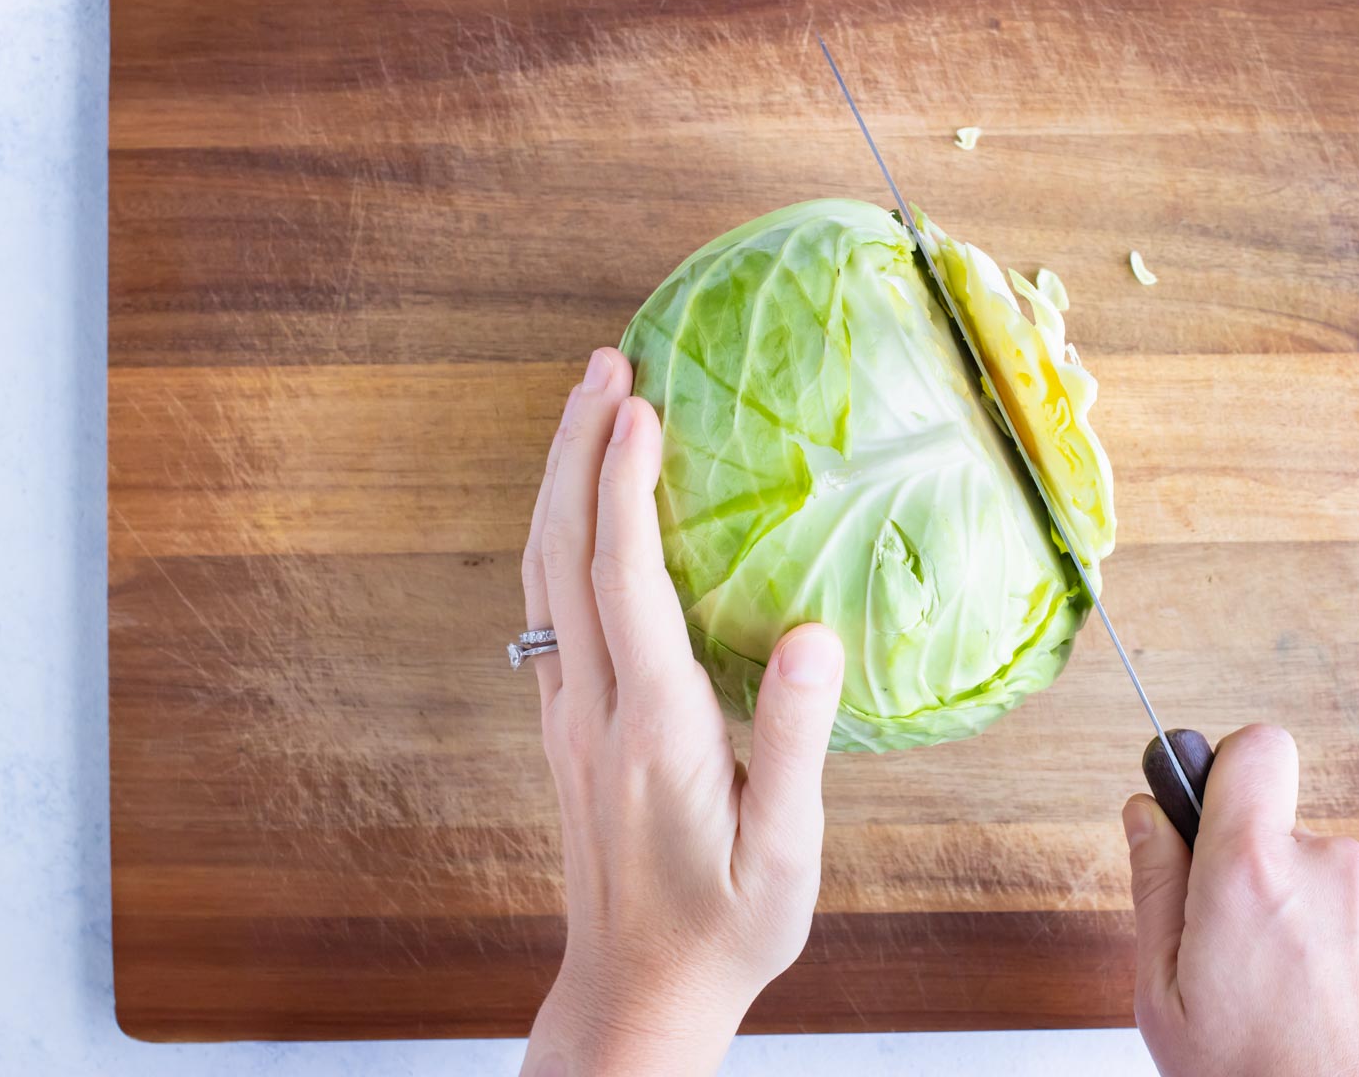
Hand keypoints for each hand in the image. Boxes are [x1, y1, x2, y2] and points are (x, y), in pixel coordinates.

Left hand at [519, 347, 845, 1076]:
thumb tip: (815, 636)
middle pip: (563, 554)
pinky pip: (549, 608)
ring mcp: (568, 716)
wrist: (635, 993)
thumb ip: (797, 742)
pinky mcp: (566, 727)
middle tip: (605, 364)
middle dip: (577, 450)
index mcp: (655, 729)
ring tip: (587, 406)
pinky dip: (560, 535)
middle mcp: (594, 710)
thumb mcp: (784, 854)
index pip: (627, 582)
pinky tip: (582, 508)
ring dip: (558, 483)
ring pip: (543, 576)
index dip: (628, 487)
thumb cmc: (721, 930)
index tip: (641, 406)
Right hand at [1123, 725, 1358, 1076]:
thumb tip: (1146, 815)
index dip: (1229, 769)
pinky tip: (1330, 1016)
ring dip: (1309, 921)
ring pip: (1332, 881)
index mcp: (1253, 871)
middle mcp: (1333, 871)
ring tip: (1287, 1001)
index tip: (1211, 810)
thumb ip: (1155, 887)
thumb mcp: (1164, 997)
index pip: (1256, 748)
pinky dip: (1352, 957)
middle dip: (1258, 876)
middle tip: (1235, 957)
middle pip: (1286, 831)